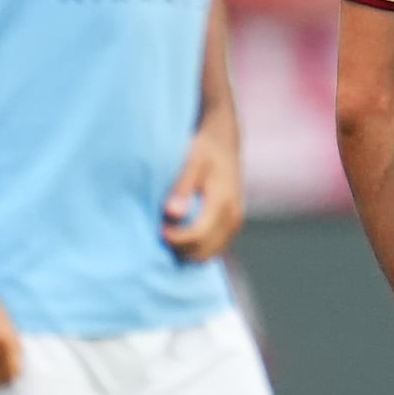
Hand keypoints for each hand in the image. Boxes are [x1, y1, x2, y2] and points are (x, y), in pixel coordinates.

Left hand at [164, 120, 246, 262]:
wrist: (223, 141)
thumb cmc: (204, 148)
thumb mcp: (191, 161)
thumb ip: (181, 187)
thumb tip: (172, 214)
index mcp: (222, 201)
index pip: (198, 234)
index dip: (175, 238)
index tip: (158, 229)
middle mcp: (232, 216)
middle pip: (203, 250)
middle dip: (179, 247)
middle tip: (161, 231)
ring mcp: (234, 222)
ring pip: (208, 252)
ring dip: (187, 249)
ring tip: (169, 232)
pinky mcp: (232, 224)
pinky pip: (213, 247)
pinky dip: (196, 246)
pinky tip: (181, 233)